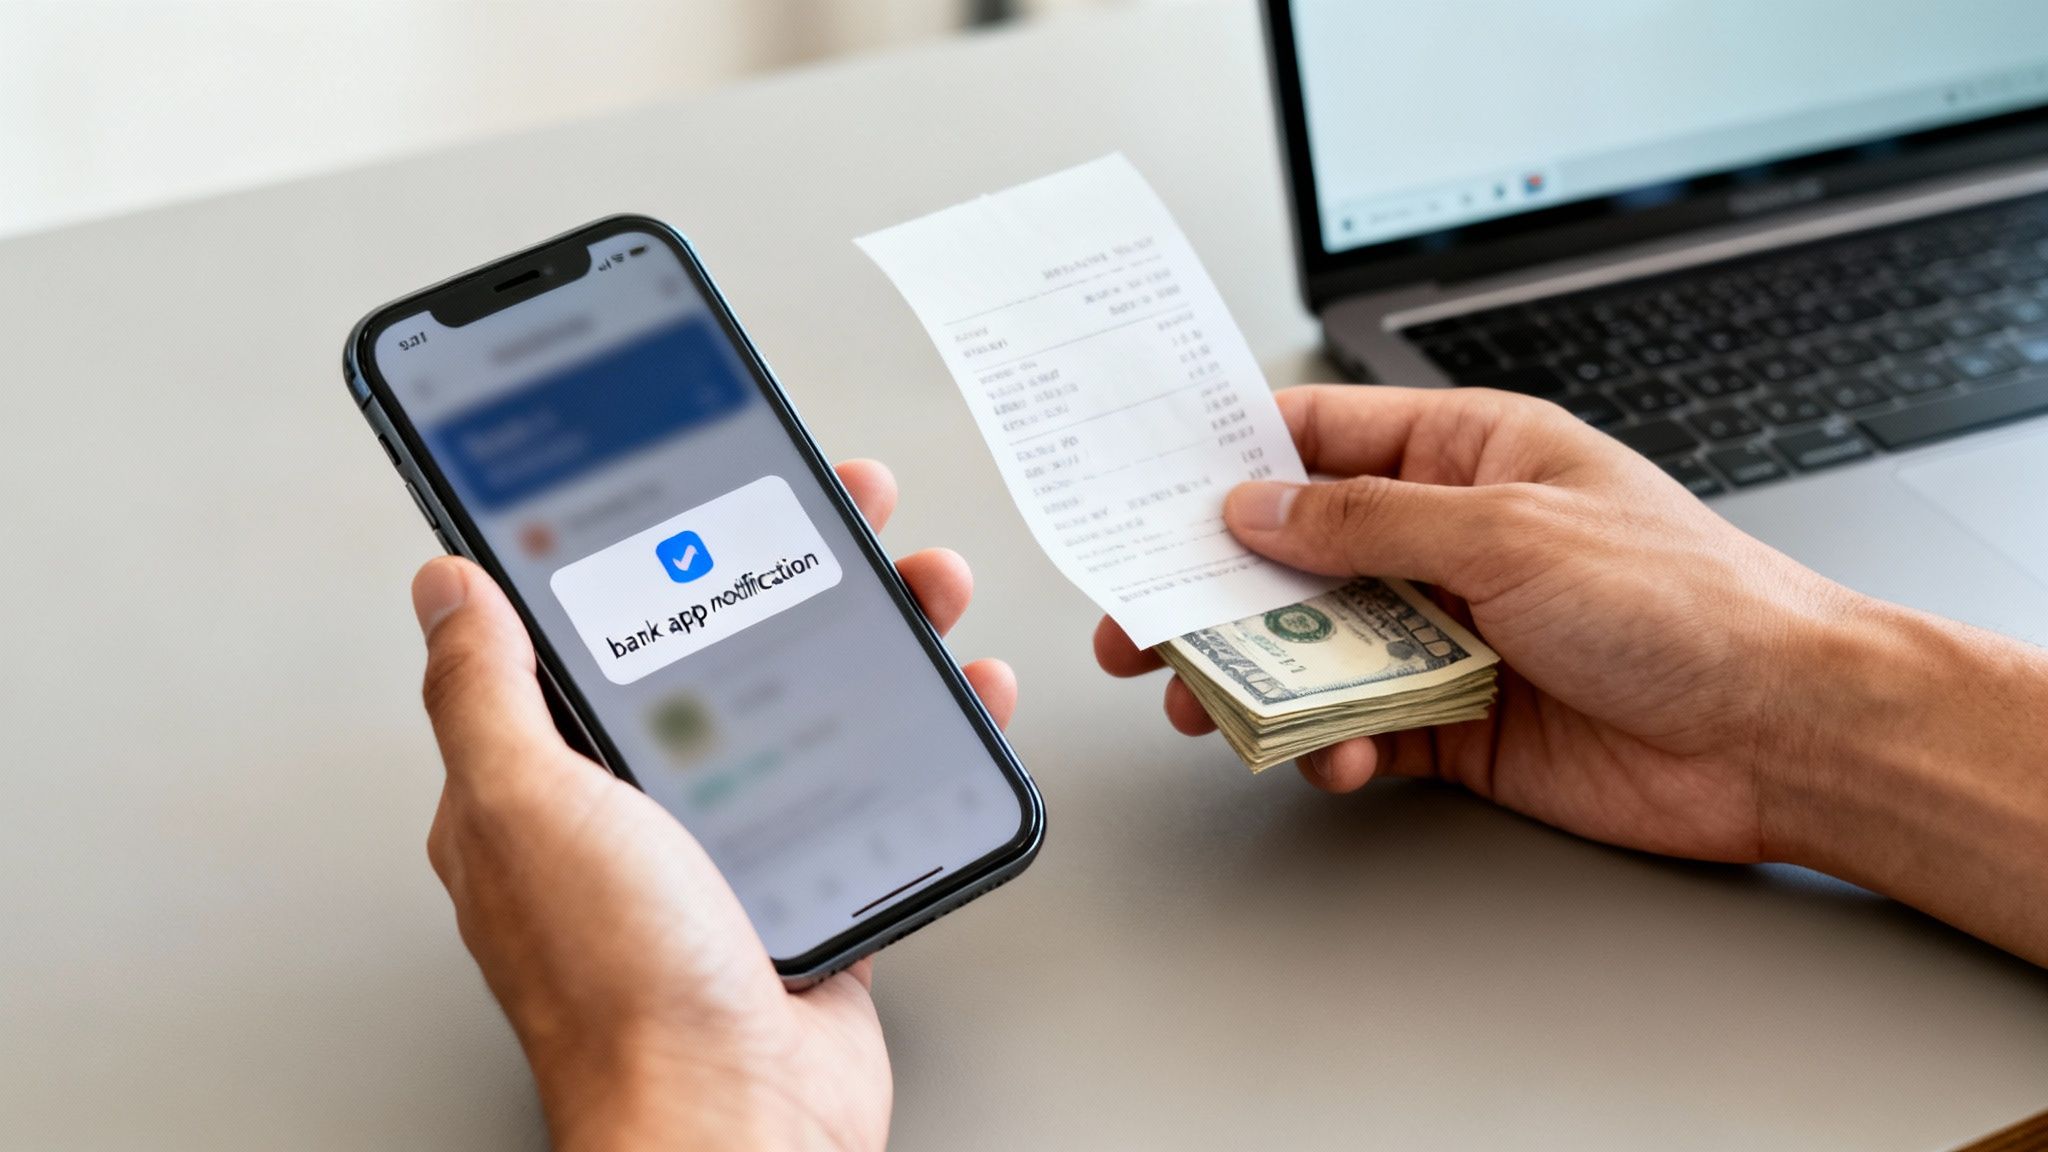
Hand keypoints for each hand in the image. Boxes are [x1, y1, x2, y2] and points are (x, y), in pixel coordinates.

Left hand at [410, 460, 1013, 1151]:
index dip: (653, 543)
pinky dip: (925, 728)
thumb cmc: (626, 986)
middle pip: (719, 648)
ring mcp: (729, 846)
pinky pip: (873, 779)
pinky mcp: (811, 883)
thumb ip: (486, 692)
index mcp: (549, 782)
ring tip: (922, 581)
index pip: (594, 629)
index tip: (703, 476)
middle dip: (788, 566)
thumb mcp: (530, 807)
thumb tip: (445, 588)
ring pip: (807, 701)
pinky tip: (959, 692)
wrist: (737, 1121)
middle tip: (841, 508)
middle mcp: (636, 809)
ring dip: (872, 629)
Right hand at [1094, 385, 1860, 864]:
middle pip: (1299, 552)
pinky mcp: (1458, 721)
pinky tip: (1330, 754)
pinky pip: (1361, 724)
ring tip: (1201, 703)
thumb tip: (1259, 507)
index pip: (1324, 437)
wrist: (1782, 734)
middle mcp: (1453, 539)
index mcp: (1472, 455)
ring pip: (1316, 647)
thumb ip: (1369, 521)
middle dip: (1215, 587)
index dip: (1231, 456)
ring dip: (1255, 676)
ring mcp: (1452, 632)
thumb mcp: (1510, 532)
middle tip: (1141, 620)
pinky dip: (1328, 743)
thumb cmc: (1687, 602)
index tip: (1148, 485)